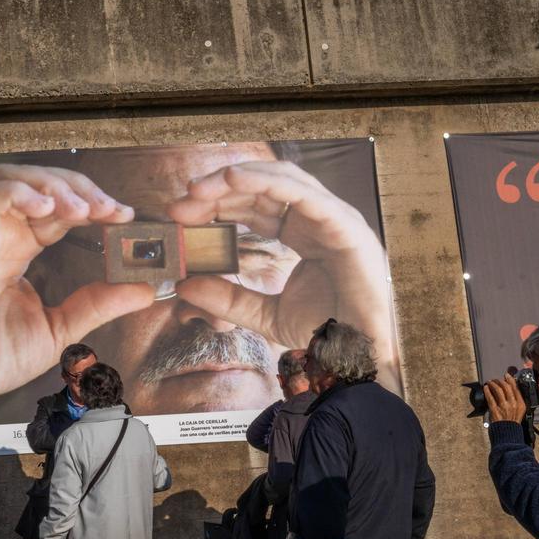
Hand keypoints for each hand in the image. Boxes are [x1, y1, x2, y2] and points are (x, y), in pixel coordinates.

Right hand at [0, 164, 155, 422]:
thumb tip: (147, 289)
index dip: (94, 203)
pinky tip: (46, 209)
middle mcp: (3, 235)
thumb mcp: (63, 327)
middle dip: (81, 188)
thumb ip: (100, 303)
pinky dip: (17, 192)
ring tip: (82, 209)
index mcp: (23, 250)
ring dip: (52, 185)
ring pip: (13, 178)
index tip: (123, 216)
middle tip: (110, 209)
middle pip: (42, 182)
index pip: (62, 207)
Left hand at [166, 161, 400, 392]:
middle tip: (179, 204)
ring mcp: (335, 219)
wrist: (358, 359)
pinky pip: (304, 194)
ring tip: (198, 189)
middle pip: (264, 188)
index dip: (218, 204)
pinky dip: (267, 181)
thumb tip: (185, 285)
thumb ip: (228, 299)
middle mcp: (319, 219)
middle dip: (219, 191)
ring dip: (235, 179)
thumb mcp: (264, 316)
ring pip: (281, 181)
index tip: (181, 215)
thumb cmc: (326, 334)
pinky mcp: (346, 226)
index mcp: (304, 233)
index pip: (257, 205)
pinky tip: (233, 179)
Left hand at [485, 375, 527, 423]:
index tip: (506, 375)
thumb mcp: (520, 411)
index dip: (510, 380)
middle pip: (506, 387)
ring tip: (490, 382)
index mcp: (521, 404)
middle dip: (500, 381)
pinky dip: (487, 391)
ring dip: (493, 384)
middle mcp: (513, 404)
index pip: (516, 388)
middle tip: (496, 379)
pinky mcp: (495, 410)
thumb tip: (511, 390)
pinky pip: (490, 398)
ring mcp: (504, 407)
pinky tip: (485, 388)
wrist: (508, 433)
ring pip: (498, 390)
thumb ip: (517, 401)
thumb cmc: (513, 422)